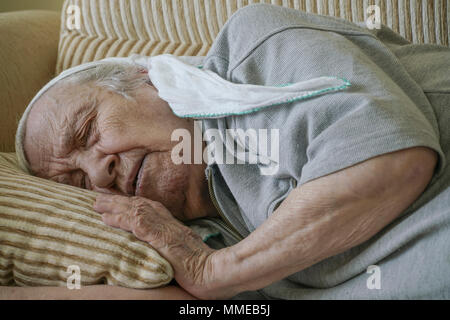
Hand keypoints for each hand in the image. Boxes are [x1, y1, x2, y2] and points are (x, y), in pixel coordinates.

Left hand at [93, 194, 216, 298]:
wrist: (215, 272)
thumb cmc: (203, 268)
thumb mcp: (186, 253)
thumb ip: (172, 246)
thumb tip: (161, 248)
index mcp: (174, 226)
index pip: (150, 208)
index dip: (132, 203)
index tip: (117, 201)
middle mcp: (169, 223)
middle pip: (140, 205)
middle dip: (118, 201)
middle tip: (99, 198)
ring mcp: (165, 229)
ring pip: (136, 211)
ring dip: (114, 206)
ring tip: (96, 204)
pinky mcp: (162, 238)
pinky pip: (137, 225)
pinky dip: (120, 219)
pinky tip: (106, 218)